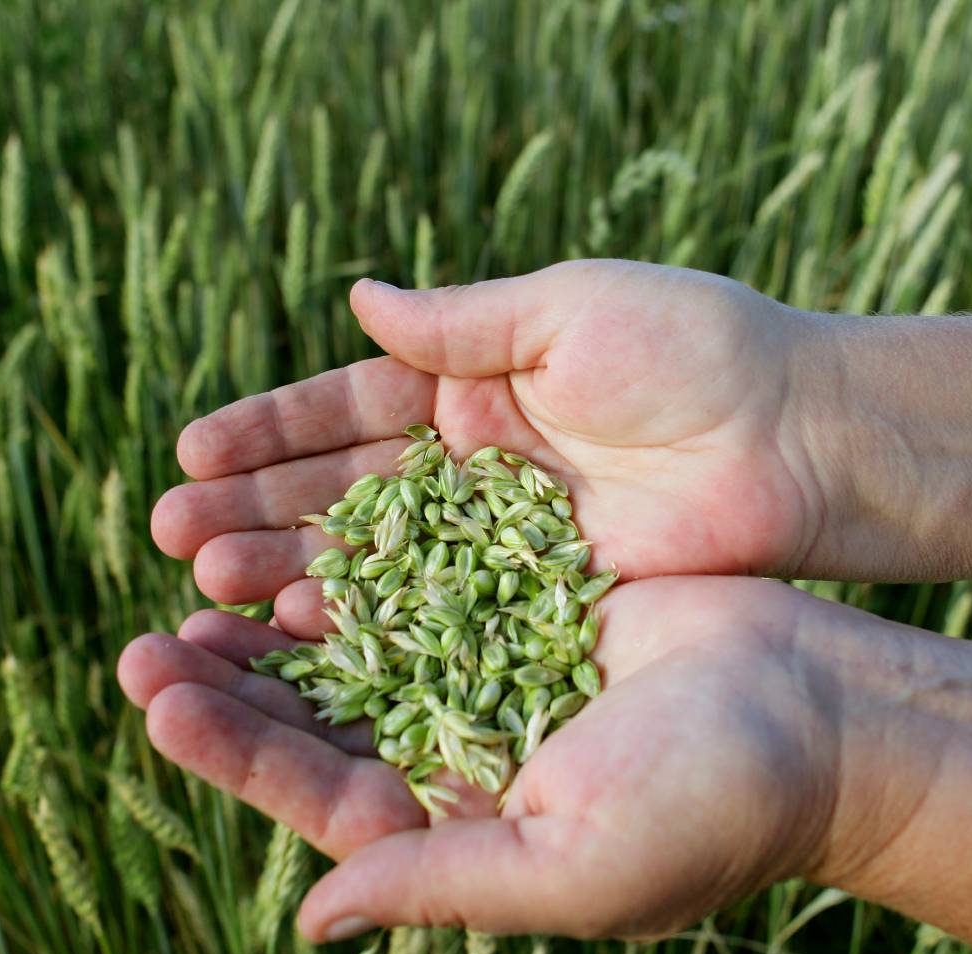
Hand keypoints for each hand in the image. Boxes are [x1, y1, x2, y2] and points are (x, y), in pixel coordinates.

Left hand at [116, 575, 934, 940]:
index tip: (160, 697)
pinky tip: (304, 543)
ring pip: (355, 656)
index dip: (235, 752)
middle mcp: (463, 766)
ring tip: (197, 578)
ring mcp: (490, 687)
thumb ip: (439, 884)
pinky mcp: (523, 618)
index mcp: (462, 836)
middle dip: (231, 690)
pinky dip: (361, 573)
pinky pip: (419, 592)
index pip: (320, 799)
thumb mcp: (573, 864)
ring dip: (278, 628)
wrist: (821, 714)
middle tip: (144, 643)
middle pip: (319, 728)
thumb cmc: (711, 805)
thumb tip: (310, 919)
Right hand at [150, 260, 840, 605]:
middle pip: (343, 491)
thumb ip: (462, 322)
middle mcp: (474, 463)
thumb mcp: (569, 311)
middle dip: (254, 509)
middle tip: (170, 534)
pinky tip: (294, 635)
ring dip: (288, 571)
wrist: (801, 442)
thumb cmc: (696, 353)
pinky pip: (433, 614)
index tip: (189, 449)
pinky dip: (366, 623)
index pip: (349, 408)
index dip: (269, 430)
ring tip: (207, 587)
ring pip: (374, 559)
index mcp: (476, 381)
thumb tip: (358, 300)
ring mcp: (499, 538)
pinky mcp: (534, 600)